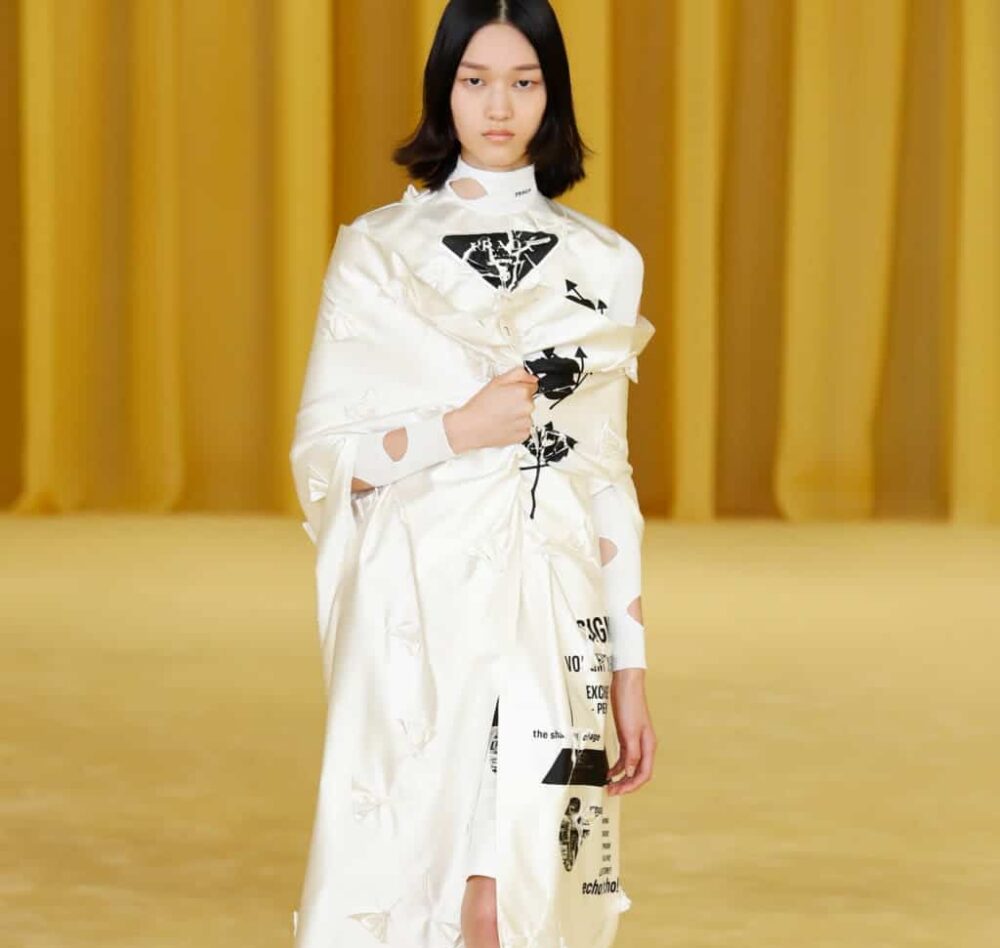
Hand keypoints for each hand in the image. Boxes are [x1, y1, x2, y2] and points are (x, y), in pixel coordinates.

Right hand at [445, 366, 537, 451]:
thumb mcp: (497, 381)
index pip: (533, 385)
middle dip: (519, 400)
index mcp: (522, 392)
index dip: (520, 387)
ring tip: (501, 414)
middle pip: (530, 400)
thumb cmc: (481, 406)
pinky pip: (524, 427)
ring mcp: (527, 422)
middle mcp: (528, 407)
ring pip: (527, 414)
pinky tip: (504, 423)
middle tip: (503, 403)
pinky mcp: (524, 434)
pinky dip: (516, 425)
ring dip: (518, 413)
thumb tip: (531, 376)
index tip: (510, 392)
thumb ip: (519, 374)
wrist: (471, 427)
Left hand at [606, 668, 655, 794]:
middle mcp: (644, 746)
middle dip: (626, 785)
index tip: (620, 791)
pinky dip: (618, 766)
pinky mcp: (627, 736)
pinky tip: (610, 772)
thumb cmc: (630, 704)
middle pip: (638, 773)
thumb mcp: (630, 732)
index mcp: (648, 746)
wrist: (625, 686)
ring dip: (621, 777)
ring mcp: (635, 741)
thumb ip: (632, 753)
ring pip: (631, 766)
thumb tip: (631, 771)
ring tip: (610, 785)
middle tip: (612, 792)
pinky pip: (624, 757)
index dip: (633, 786)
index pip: (644, 774)